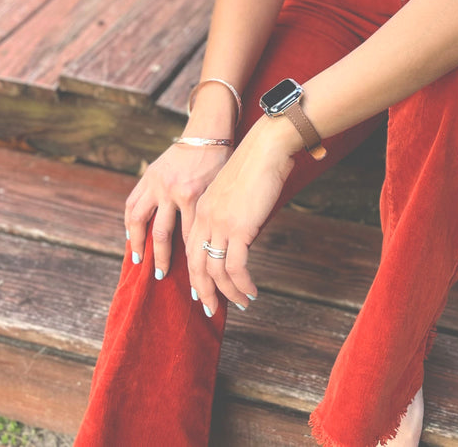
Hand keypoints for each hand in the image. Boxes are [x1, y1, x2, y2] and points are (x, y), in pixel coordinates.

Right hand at [124, 141, 231, 281]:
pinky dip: (129, 220)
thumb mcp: (220, 190)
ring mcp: (156, 184)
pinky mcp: (148, 177)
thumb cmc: (220, 164)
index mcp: (193, 195)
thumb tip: (210, 248)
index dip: (190, 260)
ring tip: (138, 259)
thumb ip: (210, 216)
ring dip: (137, 242)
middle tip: (159, 277)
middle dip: (160, 258)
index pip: (188, 237)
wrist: (206, 135)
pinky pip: (132, 202)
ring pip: (139, 219)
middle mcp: (171, 191)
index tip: (192, 279)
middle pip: (161, 234)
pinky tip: (130, 234)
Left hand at [187, 119, 296, 314]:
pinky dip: (243, 285)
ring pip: (215, 271)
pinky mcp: (238, 229)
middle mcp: (205, 219)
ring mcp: (219, 225)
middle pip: (196, 265)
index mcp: (201, 208)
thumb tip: (241, 236)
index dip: (196, 274)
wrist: (266, 147)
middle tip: (212, 309)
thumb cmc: (257, 164)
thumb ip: (231, 214)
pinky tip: (252, 292)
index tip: (203, 290)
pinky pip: (236, 268)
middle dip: (204, 291)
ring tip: (241, 303)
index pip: (191, 249)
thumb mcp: (235, 192)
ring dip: (227, 293)